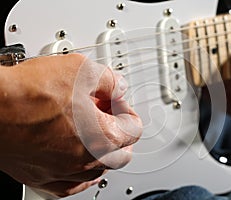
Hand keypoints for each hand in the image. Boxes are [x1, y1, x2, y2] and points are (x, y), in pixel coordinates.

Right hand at [0, 54, 141, 196]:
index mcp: (103, 137)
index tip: (115, 101)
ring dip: (102, 148)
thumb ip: (109, 79)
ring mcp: (65, 172)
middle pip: (122, 152)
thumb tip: (117, 87)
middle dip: (118, 130)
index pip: (134, 128)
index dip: (126, 109)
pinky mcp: (45, 178)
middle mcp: (87, 161)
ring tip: (88, 128)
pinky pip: (75, 183)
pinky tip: (77, 154)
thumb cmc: (29, 93)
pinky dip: (82, 170)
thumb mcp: (81, 70)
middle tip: (105, 113)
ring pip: (100, 168)